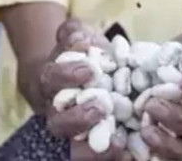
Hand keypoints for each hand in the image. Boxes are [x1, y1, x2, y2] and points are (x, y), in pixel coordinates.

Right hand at [41, 19, 129, 159]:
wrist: (79, 81)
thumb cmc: (80, 56)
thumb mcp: (76, 38)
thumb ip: (73, 33)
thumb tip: (80, 38)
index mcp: (52, 82)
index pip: (52, 79)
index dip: (67, 75)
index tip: (89, 70)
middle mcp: (59, 113)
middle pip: (59, 123)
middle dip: (78, 118)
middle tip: (101, 107)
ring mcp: (76, 134)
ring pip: (76, 149)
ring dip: (94, 148)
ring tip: (116, 141)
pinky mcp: (95, 147)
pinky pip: (97, 159)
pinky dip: (113, 158)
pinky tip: (129, 155)